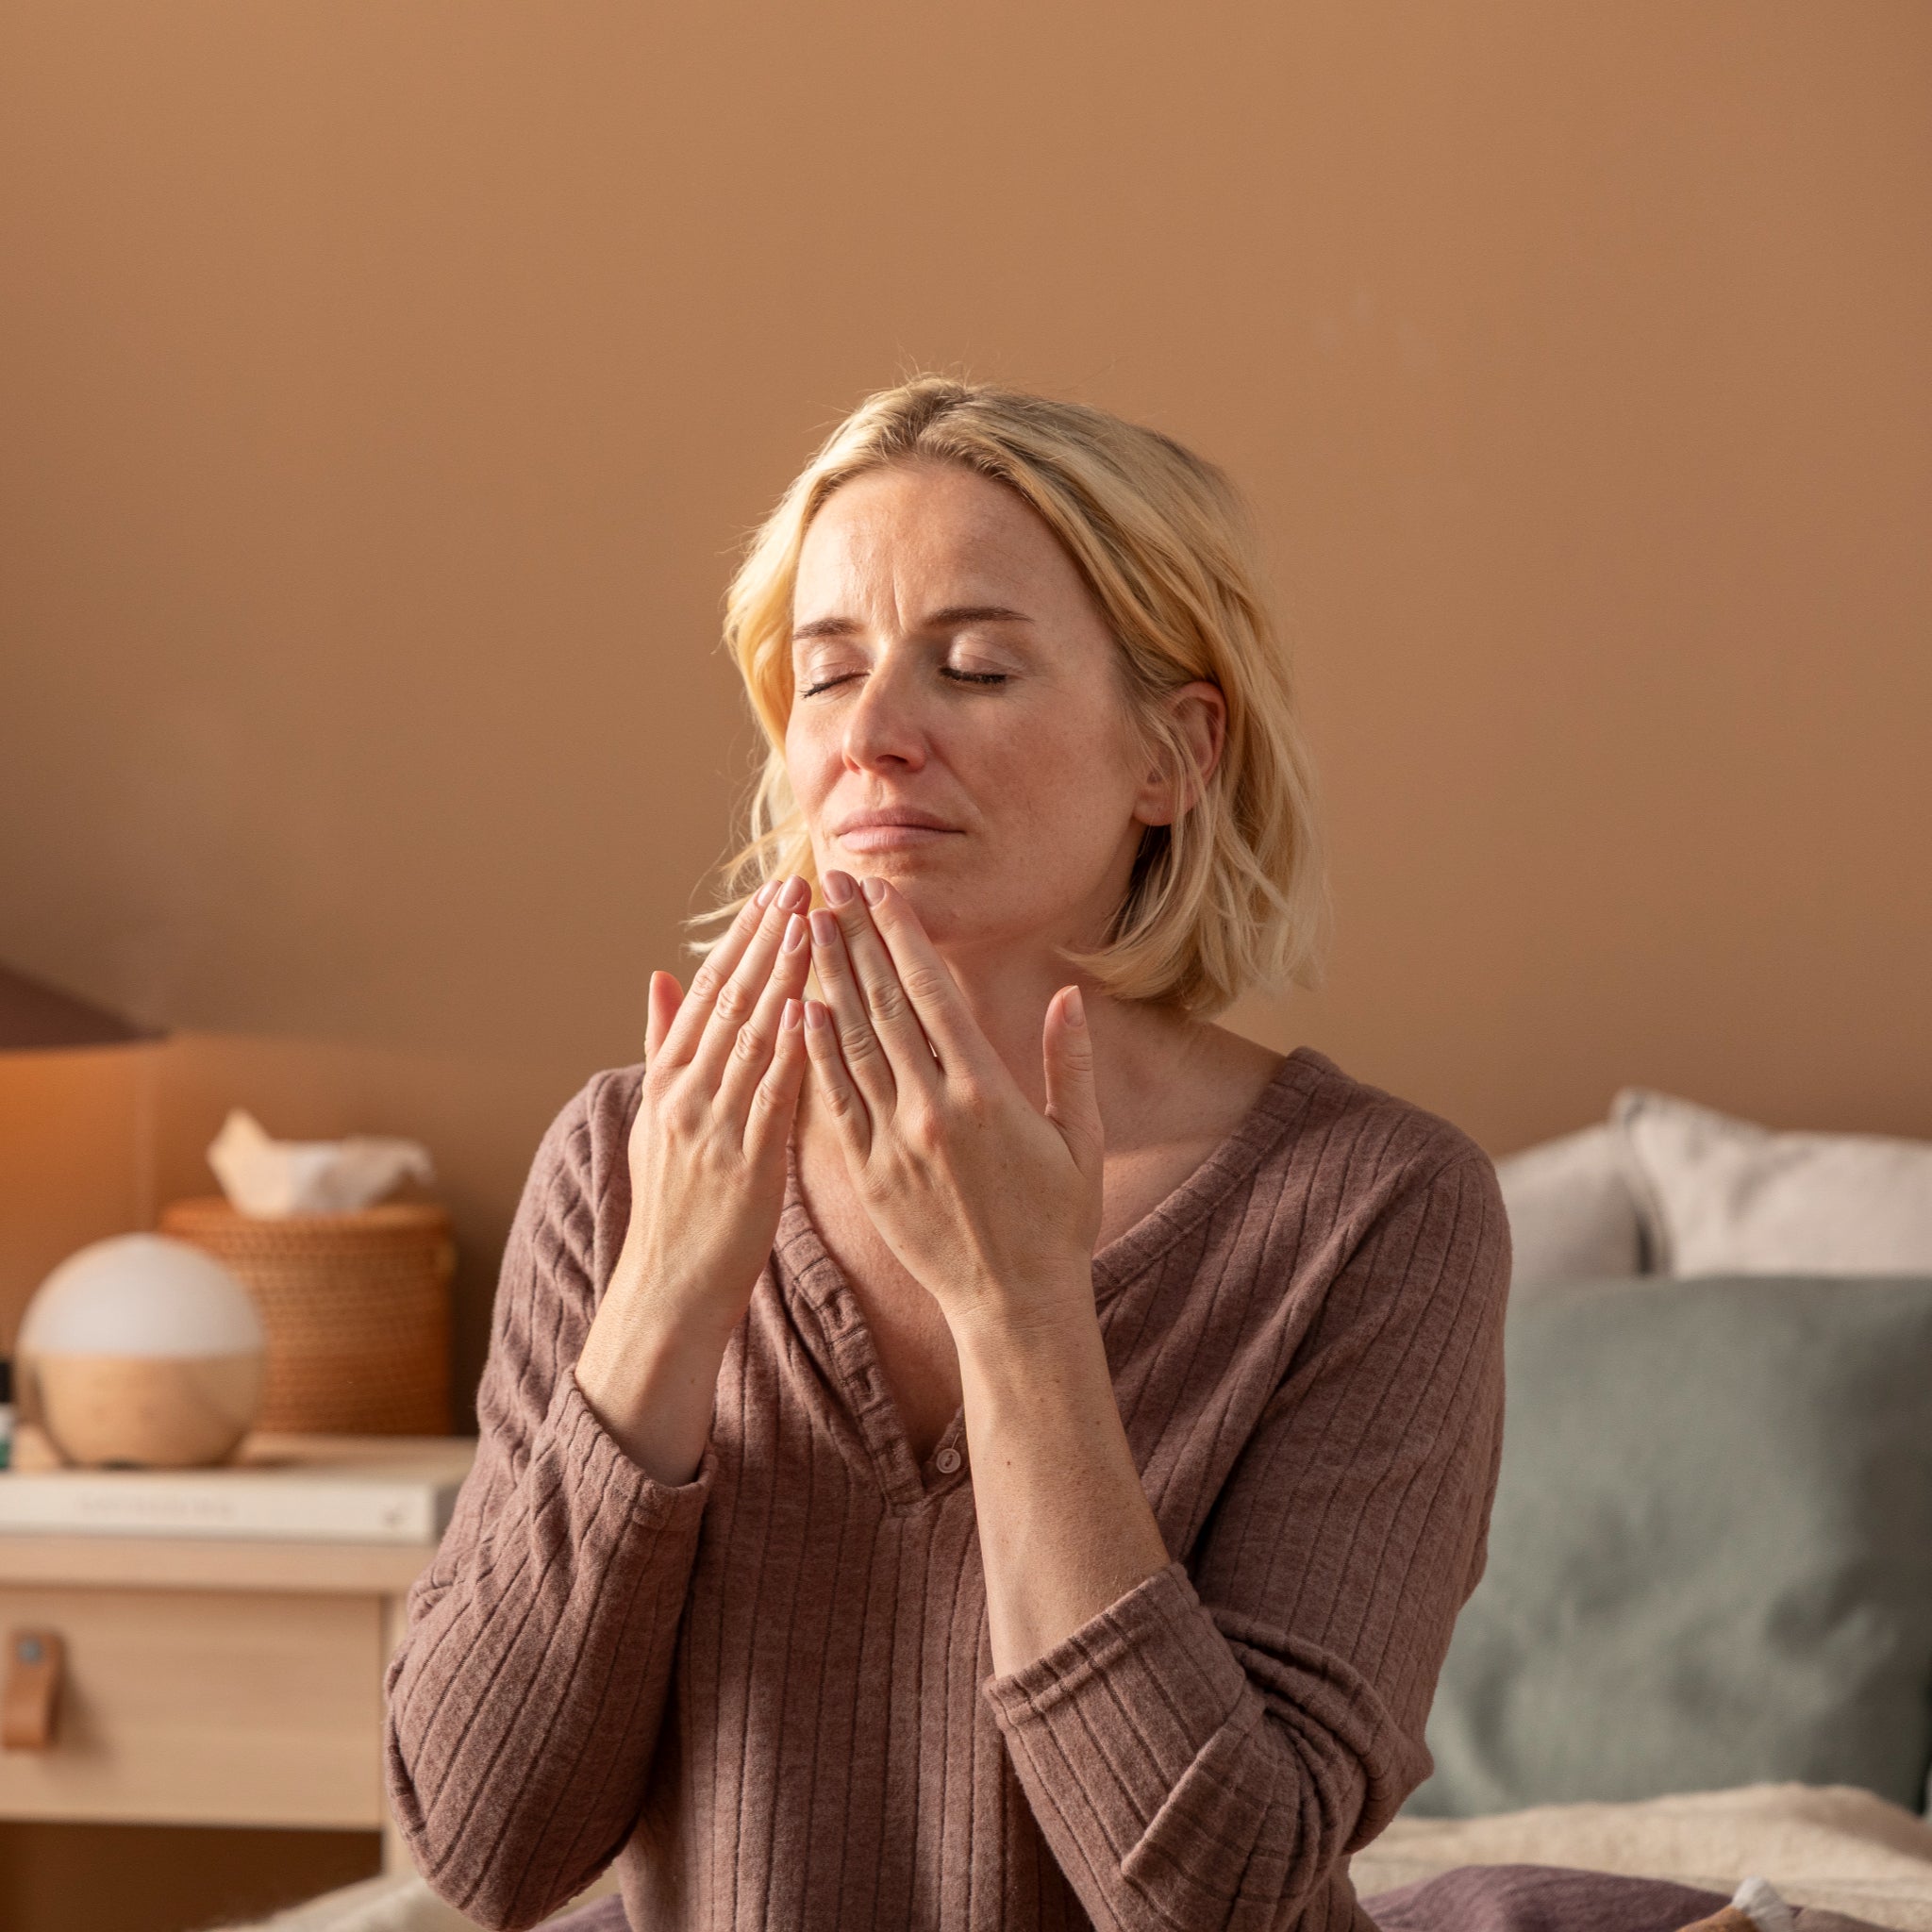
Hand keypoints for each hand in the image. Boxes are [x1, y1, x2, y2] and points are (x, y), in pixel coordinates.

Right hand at [575, 876, 811, 1477]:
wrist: (667, 1290)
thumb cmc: (674, 1206)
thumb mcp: (656, 1120)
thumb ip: (664, 1047)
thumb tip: (662, 977)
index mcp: (670, 1081)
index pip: (710, 993)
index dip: (742, 940)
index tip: (772, 894)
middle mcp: (687, 1095)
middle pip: (731, 1002)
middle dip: (767, 940)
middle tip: (800, 884)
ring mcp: (713, 1128)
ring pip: (752, 1037)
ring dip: (783, 977)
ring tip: (811, 924)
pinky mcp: (745, 1165)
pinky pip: (770, 1097)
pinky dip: (790, 1051)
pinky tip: (812, 1010)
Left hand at [802, 871, 1103, 1336]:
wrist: (1013, 1303)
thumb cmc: (1057, 1221)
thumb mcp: (1082, 1140)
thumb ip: (1069, 1063)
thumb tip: (1069, 994)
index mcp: (988, 1093)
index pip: (934, 995)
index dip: (903, 937)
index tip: (881, 891)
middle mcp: (934, 1110)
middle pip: (884, 1005)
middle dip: (855, 938)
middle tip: (829, 884)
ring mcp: (894, 1143)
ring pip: (851, 1044)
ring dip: (826, 980)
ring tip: (807, 929)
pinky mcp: (868, 1175)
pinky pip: (832, 1103)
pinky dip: (813, 1054)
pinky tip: (796, 1010)